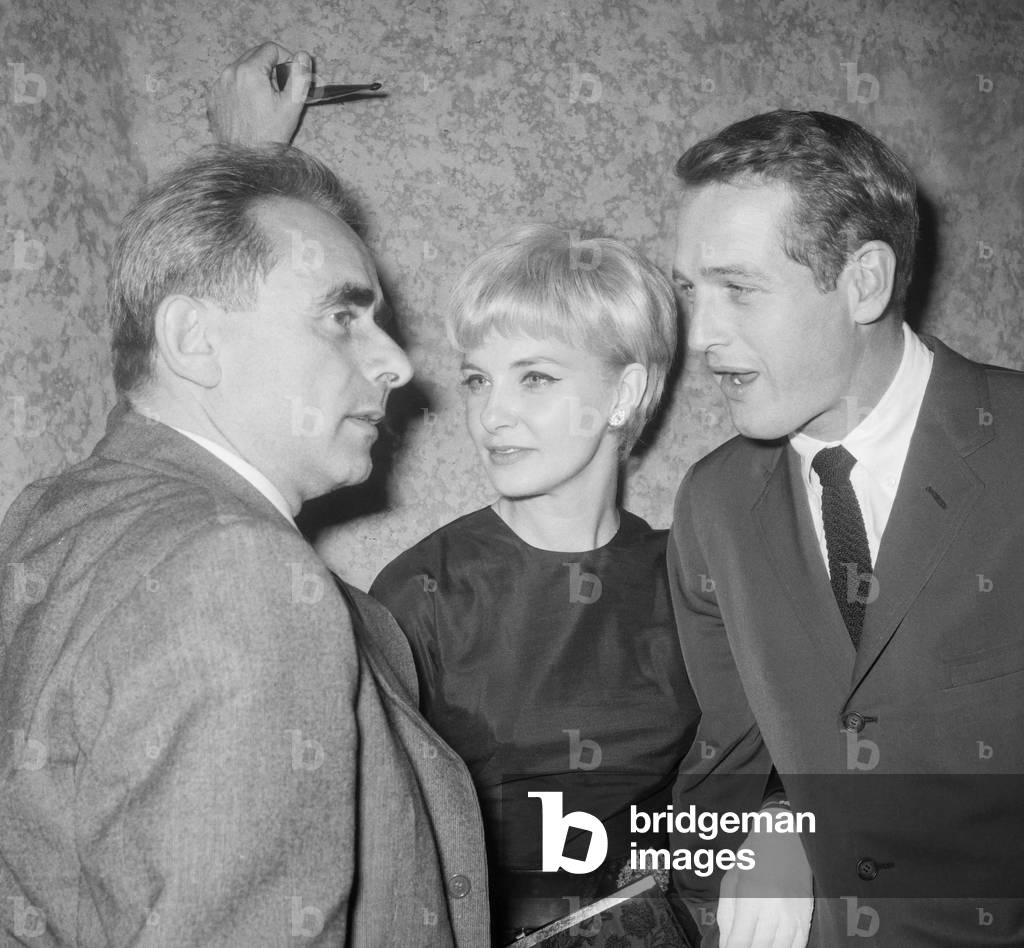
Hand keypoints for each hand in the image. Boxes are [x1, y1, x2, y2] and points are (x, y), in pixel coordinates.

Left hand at [207, 41, 311, 144]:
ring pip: (241, 68)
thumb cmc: (268, 136)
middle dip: (271, 67)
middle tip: (281, 90)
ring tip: (265, 101)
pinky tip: (250, 107)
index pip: (270, 49)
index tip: (291, 74)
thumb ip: (299, 77)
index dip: (286, 58)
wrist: (245, 159)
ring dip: (256, 77)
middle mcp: (229, 73)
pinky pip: (230, 83)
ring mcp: (218, 85)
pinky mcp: (213, 97)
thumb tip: (302, 57)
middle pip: (254, 55)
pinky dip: (242, 88)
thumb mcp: (291, 106)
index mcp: (249, 71)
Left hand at [716, 826, 812, 947]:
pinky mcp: (807, 917)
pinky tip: (773, 946)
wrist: (786, 837)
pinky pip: (798, 946)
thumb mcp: (731, 879)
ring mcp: (794, 915)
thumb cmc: (753, 856)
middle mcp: (774, 910)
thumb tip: (726, 943)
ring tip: (754, 946)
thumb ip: (726, 913)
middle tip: (739, 947)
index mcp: (751, 898)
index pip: (740, 941)